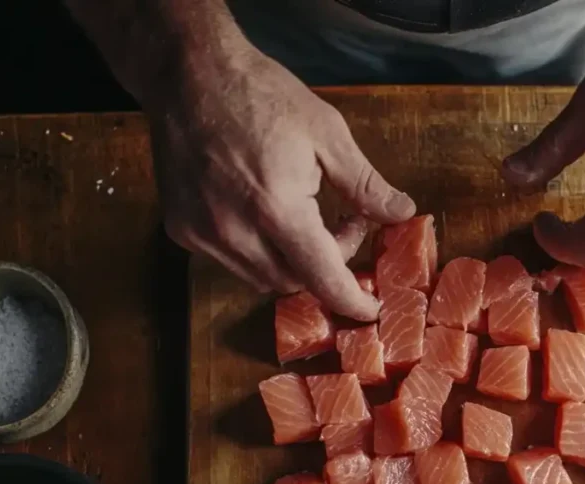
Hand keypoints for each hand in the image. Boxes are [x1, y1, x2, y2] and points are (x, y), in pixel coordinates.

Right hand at [148, 42, 414, 319]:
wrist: (187, 73)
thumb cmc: (261, 95)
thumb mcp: (327, 133)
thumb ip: (365, 184)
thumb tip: (402, 213)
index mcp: (276, 208)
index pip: (322, 278)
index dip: (351, 300)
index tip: (370, 309)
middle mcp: (234, 231)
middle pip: (294, 283)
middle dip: (326, 266)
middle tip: (344, 224)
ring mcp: (202, 234)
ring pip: (261, 278)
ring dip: (292, 262)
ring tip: (306, 215)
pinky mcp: (182, 230)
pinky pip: (231, 261)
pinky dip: (258, 251)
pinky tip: (266, 213)